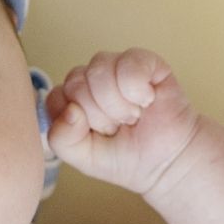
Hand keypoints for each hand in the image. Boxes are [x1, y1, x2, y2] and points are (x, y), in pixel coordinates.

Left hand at [45, 48, 199, 194]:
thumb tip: (71, 110)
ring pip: (98, 69)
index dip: (76, 121)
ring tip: (133, 116)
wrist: (168, 163)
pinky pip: (128, 62)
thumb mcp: (83, 158)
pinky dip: (136, 88)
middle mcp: (90, 79)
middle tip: (119, 127)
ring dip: (117, 104)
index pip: (55, 97)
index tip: (97, 135)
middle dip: (99, 115)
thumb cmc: (125, 158)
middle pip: (75, 82)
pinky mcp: (144, 61)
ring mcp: (116, 67)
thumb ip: (61, 139)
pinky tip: (147, 100)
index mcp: (72, 99)